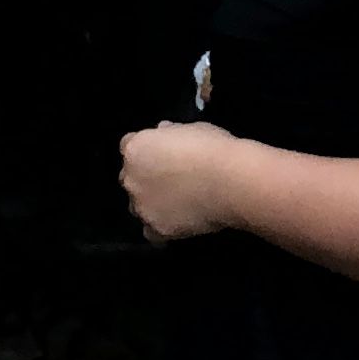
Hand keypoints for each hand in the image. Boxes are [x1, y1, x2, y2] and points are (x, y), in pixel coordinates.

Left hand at [119, 120, 236, 241]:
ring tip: (177, 202)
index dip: (146, 148)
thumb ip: (171, 133)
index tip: (162, 151)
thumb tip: (164, 132)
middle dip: (145, 176)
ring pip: (137, 205)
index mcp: (136, 149)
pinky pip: (151, 231)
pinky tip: (177, 221)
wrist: (230, 182)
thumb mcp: (191, 128)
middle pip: (130, 177)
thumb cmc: (212, 148)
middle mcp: (131, 179)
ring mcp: (142, 207)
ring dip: (150, 202)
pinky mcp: (157, 229)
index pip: (128, 146)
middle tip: (171, 177)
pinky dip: (161, 226)